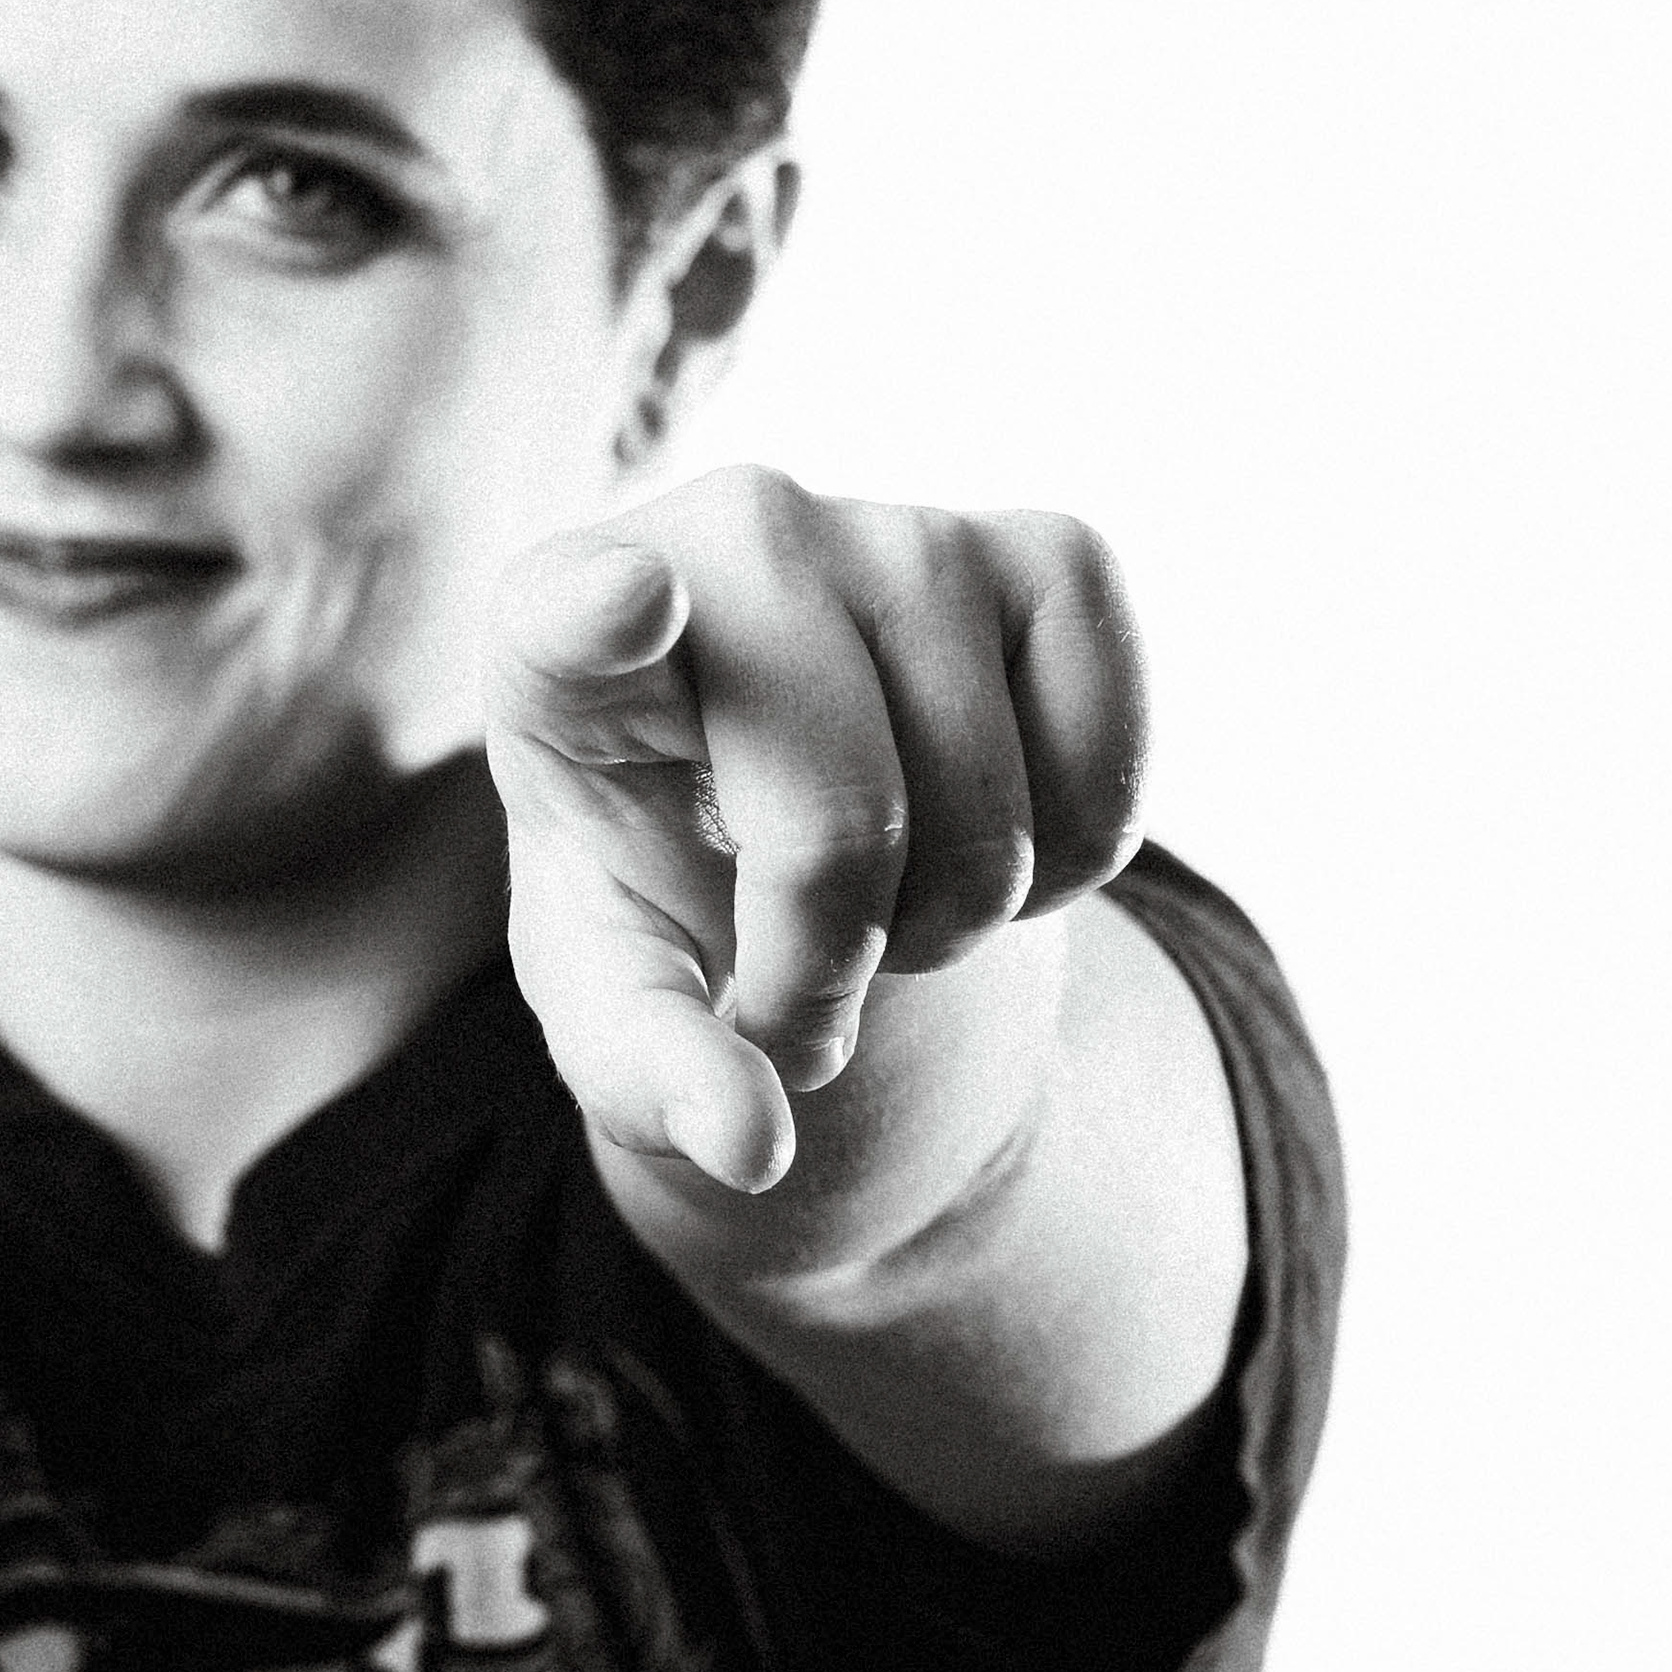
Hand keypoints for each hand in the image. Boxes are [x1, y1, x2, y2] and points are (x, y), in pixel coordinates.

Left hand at [486, 477, 1147, 1192]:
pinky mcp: (1052, 553)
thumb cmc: (669, 894)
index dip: (601, 611)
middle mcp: (736, 535)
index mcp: (561, 639)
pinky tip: (981, 831)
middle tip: (795, 987)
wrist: (792, 822)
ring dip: (951, 927)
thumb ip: (656, 1073)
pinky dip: (1070, 870)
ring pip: (991, 824)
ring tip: (880, 894)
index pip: (572, 611)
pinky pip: (1110, 778)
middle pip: (843, 818)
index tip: (629, 601)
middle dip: (836, 964)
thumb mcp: (625, 1001)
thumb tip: (749, 1141)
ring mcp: (905, 530)